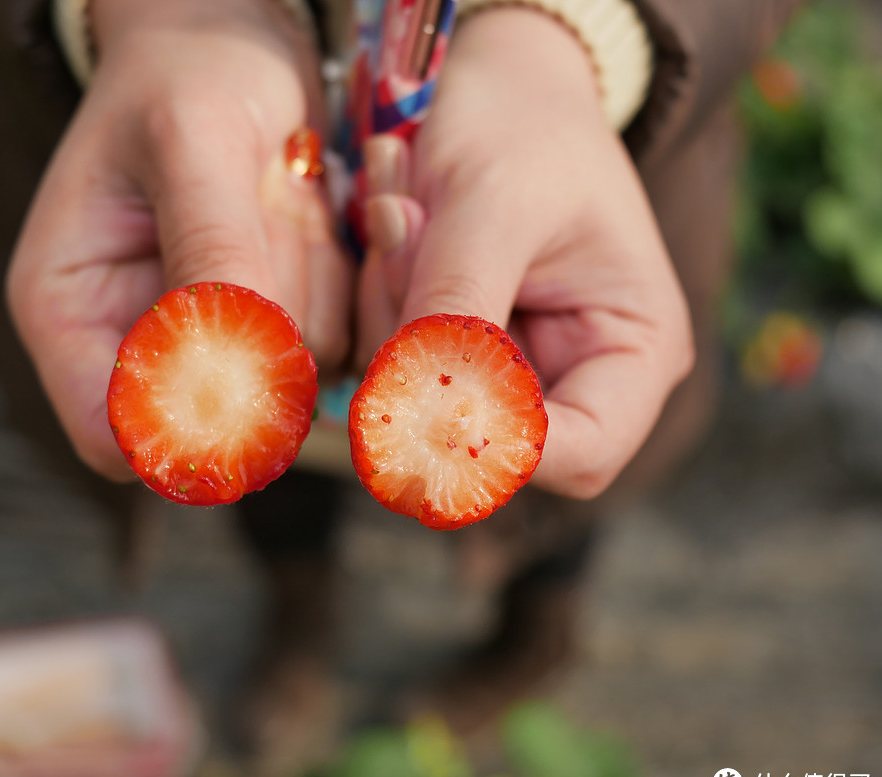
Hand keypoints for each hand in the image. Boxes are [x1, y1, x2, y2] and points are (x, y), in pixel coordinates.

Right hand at [8, 0, 350, 479]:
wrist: (236, 42)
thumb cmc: (189, 72)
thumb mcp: (194, 141)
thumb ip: (211, 251)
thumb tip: (233, 368)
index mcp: (69, 309)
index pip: (109, 432)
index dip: (183, 431)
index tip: (256, 365)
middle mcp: (133, 338)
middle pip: (214, 414)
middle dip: (265, 335)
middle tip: (276, 222)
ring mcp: (206, 335)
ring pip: (285, 378)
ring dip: (308, 292)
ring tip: (286, 194)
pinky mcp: (266, 321)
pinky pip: (325, 342)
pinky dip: (335, 283)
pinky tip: (309, 210)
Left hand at [357, 8, 693, 498]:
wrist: (503, 83)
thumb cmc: (525, 124)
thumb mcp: (495, 199)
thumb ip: (461, 299)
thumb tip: (416, 404)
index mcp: (634, 350)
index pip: (582, 456)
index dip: (499, 444)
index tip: (421, 385)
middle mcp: (576, 375)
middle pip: (486, 434)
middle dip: (423, 353)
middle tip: (400, 238)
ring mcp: (509, 365)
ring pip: (424, 401)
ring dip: (390, 313)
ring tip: (401, 209)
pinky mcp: (454, 346)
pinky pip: (394, 362)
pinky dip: (380, 301)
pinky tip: (395, 223)